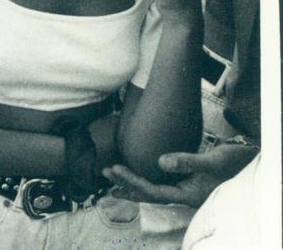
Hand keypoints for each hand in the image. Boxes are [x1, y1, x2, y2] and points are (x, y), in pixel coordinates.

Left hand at [103, 143, 258, 207]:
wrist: (252, 163)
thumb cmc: (235, 163)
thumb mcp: (212, 161)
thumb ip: (187, 162)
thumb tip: (160, 161)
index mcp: (188, 195)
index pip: (154, 192)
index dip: (133, 181)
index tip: (115, 169)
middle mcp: (184, 195)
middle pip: (149, 193)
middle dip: (126, 184)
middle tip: (104, 172)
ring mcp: (184, 189)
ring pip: (152, 189)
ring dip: (131, 183)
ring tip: (111, 177)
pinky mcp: (186, 181)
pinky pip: (160, 183)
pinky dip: (144, 179)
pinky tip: (134, 174)